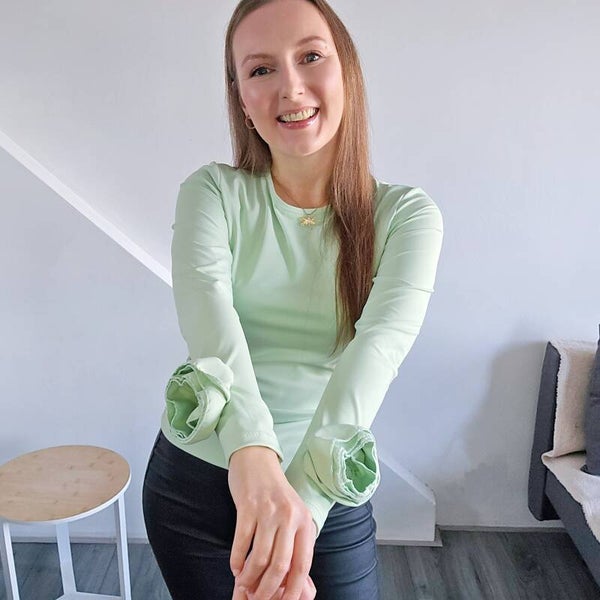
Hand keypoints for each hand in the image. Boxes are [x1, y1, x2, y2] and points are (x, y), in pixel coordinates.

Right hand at [228, 446, 316, 599]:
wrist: (256, 460)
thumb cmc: (275, 493)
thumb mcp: (293, 514)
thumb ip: (294, 543)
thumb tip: (292, 582)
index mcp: (304, 521)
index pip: (303, 564)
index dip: (293, 589)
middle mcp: (290, 516)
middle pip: (281, 565)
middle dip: (268, 589)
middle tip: (257, 599)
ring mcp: (268, 511)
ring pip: (260, 557)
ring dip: (250, 578)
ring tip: (244, 584)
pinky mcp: (248, 506)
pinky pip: (242, 542)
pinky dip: (237, 560)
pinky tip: (236, 567)